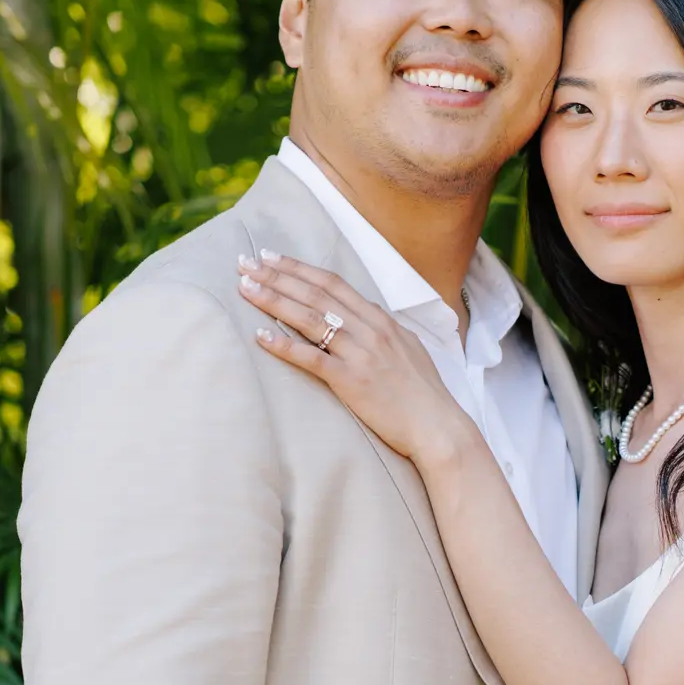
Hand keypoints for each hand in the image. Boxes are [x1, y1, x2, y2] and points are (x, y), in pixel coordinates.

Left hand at [237, 251, 468, 464]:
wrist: (438, 425)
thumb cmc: (423, 393)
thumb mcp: (407, 349)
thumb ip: (381, 330)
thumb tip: (362, 316)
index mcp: (380, 320)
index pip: (333, 284)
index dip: (299, 269)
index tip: (271, 258)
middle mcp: (369, 330)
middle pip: (315, 294)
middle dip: (277, 276)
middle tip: (245, 264)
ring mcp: (360, 354)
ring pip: (309, 319)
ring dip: (273, 300)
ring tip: (246, 289)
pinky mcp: (352, 381)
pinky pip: (311, 358)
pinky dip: (284, 345)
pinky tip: (260, 336)